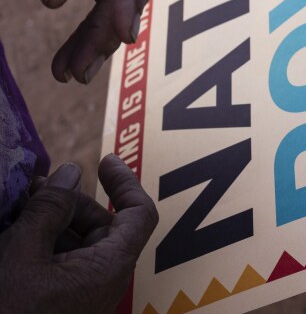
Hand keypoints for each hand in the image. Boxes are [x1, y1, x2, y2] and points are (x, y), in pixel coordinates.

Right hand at [0, 155, 158, 313]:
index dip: (125, 183)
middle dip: (71, 202)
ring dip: (52, 221)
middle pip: (104, 225)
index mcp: (109, 268)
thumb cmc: (7, 308)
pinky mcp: (59, 304)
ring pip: (77, 244)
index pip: (139, 215)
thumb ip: (48, 210)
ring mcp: (81, 295)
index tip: (104, 160)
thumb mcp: (21, 254)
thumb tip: (70, 173)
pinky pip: (60, 264)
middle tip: (34, 186)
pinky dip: (43, 244)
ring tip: (18, 206)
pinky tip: (15, 230)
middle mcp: (103, 280)